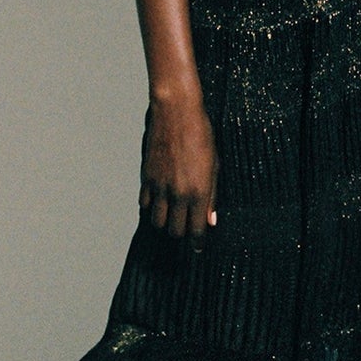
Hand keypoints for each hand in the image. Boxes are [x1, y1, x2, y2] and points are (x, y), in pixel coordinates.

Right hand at [140, 92, 218, 249]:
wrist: (176, 112)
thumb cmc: (201, 134)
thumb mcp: (215, 165)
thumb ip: (212, 195)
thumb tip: (211, 220)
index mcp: (198, 192)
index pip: (196, 230)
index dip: (197, 243)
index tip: (198, 248)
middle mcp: (177, 194)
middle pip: (175, 230)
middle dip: (181, 233)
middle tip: (186, 228)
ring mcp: (160, 186)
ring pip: (157, 221)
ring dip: (165, 222)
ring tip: (172, 216)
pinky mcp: (147, 177)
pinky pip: (145, 203)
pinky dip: (151, 206)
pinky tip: (159, 201)